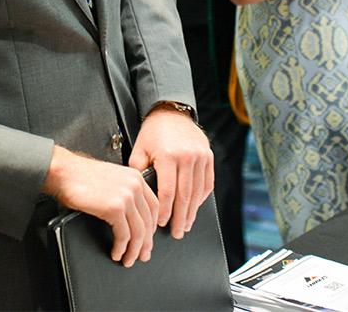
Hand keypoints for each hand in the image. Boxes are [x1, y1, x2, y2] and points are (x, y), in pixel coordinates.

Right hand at [45, 147, 157, 266]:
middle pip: (148, 221)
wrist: (65, 172)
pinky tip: (116, 253)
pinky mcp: (115, 208)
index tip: (148, 238)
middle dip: (146, 243)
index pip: (154, 206)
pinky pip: (123, 235)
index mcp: (136, 177)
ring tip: (129, 260)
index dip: (152, 226)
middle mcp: (135, 186)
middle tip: (143, 255)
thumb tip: (129, 215)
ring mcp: (126, 197)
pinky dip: (121, 248)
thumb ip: (124, 191)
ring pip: (139, 231)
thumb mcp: (111, 178)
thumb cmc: (81, 176)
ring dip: (134, 250)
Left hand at [128, 105, 213, 239]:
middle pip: (185, 195)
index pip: (168, 191)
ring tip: (186, 225)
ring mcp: (200, 156)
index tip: (162, 224)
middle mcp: (187, 156)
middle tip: (177, 233)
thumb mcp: (139, 150)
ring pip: (198, 191)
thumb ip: (139, 173)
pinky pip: (207, 183)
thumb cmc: (152, 134)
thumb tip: (141, 197)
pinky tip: (195, 208)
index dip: (165, 211)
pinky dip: (201, 198)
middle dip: (180, 217)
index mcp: (168, 156)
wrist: (171, 113)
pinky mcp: (208, 156)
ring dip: (192, 211)